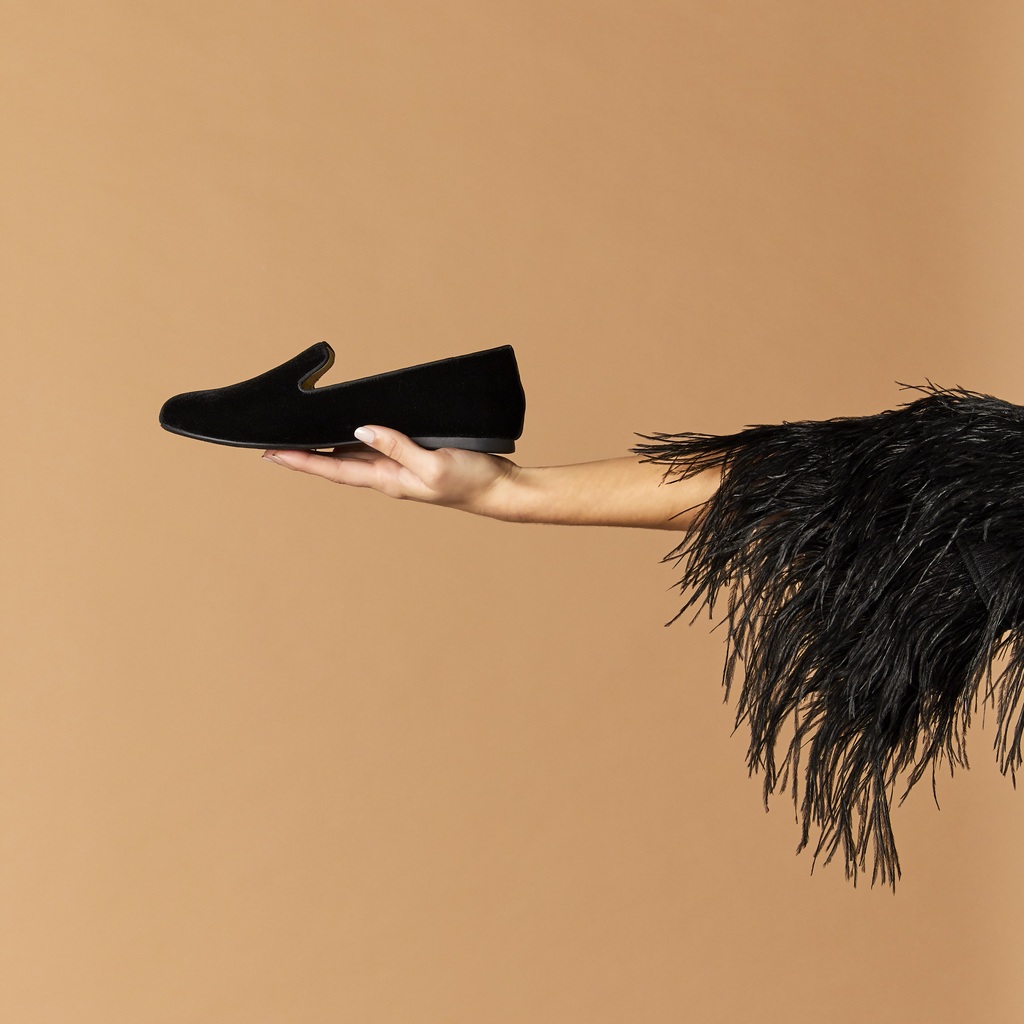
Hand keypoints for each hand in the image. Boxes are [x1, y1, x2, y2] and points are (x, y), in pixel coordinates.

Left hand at [262, 426, 520, 517]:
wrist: (500, 489)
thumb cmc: (472, 480)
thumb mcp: (433, 464)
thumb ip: (398, 447)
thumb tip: (362, 430)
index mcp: (388, 480)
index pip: (334, 470)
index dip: (301, 462)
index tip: (271, 454)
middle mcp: (387, 476)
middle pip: (335, 465)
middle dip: (304, 455)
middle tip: (271, 444)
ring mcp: (399, 470)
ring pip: (351, 457)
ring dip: (324, 449)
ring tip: (298, 437)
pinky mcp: (413, 459)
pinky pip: (374, 449)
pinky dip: (352, 441)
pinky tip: (346, 431)